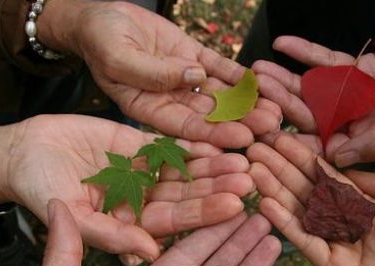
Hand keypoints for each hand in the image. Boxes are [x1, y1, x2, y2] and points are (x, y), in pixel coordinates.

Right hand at [0, 115, 255, 260]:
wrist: (21, 153)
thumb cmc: (38, 192)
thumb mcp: (71, 218)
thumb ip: (109, 235)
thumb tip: (149, 253)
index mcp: (131, 225)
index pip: (174, 222)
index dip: (204, 213)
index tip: (234, 205)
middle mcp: (143, 202)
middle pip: (187, 195)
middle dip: (217, 187)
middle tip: (249, 178)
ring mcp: (143, 173)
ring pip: (183, 169)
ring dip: (211, 163)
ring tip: (241, 154)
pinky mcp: (138, 145)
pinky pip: (168, 142)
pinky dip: (190, 139)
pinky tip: (217, 134)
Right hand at [37, 0, 281, 147]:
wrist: (99, 17)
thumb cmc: (99, 40)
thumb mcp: (117, 56)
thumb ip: (150, 72)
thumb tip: (192, 76)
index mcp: (148, 110)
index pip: (185, 128)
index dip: (213, 134)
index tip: (242, 140)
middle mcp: (171, 101)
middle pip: (210, 116)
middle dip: (240, 121)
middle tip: (270, 126)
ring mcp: (185, 80)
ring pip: (220, 95)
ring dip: (247, 102)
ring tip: (275, 107)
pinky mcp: (194, 58)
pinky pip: (221, 69)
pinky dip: (240, 75)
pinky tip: (261, 80)